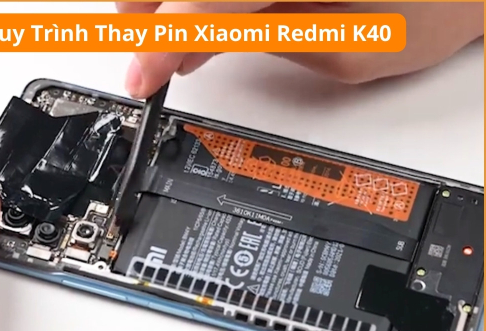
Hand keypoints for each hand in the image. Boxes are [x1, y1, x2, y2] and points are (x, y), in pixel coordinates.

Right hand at [117, 2, 483, 97]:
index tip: (142, 77)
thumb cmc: (438, 7)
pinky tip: (202, 14)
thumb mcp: (350, 50)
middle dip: (149, 8)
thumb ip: (269, 42)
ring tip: (164, 33)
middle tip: (139, 48)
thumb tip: (206, 40)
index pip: (210, 4)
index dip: (164, 41)